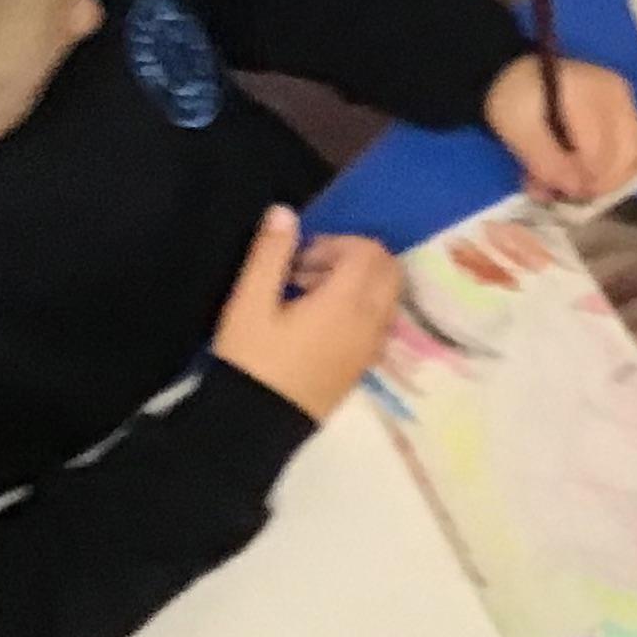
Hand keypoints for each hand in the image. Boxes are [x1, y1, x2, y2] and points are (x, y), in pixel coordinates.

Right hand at [210, 207, 401, 420]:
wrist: (257, 423)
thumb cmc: (251, 360)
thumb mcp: (249, 303)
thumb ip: (270, 254)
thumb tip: (285, 212)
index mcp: (347, 302)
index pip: (369, 251)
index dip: (336, 243)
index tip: (298, 258)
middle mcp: (372, 321)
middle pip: (387, 269)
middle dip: (352, 258)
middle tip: (306, 271)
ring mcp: (373, 345)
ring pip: (386, 295)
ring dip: (356, 282)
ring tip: (303, 294)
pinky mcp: (365, 363)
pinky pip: (379, 320)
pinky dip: (359, 307)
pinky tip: (316, 319)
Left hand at [485, 57, 636, 204]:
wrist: (513, 74)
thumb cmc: (513, 101)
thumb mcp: (519, 133)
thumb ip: (546, 162)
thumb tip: (576, 190)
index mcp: (588, 94)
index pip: (599, 150)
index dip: (585, 180)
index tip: (564, 194)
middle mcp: (617, 95)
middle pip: (627, 154)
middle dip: (602, 182)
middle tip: (574, 194)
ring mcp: (626, 102)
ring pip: (636, 154)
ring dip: (610, 176)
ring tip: (579, 182)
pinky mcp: (626, 111)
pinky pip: (633, 147)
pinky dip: (615, 166)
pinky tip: (590, 169)